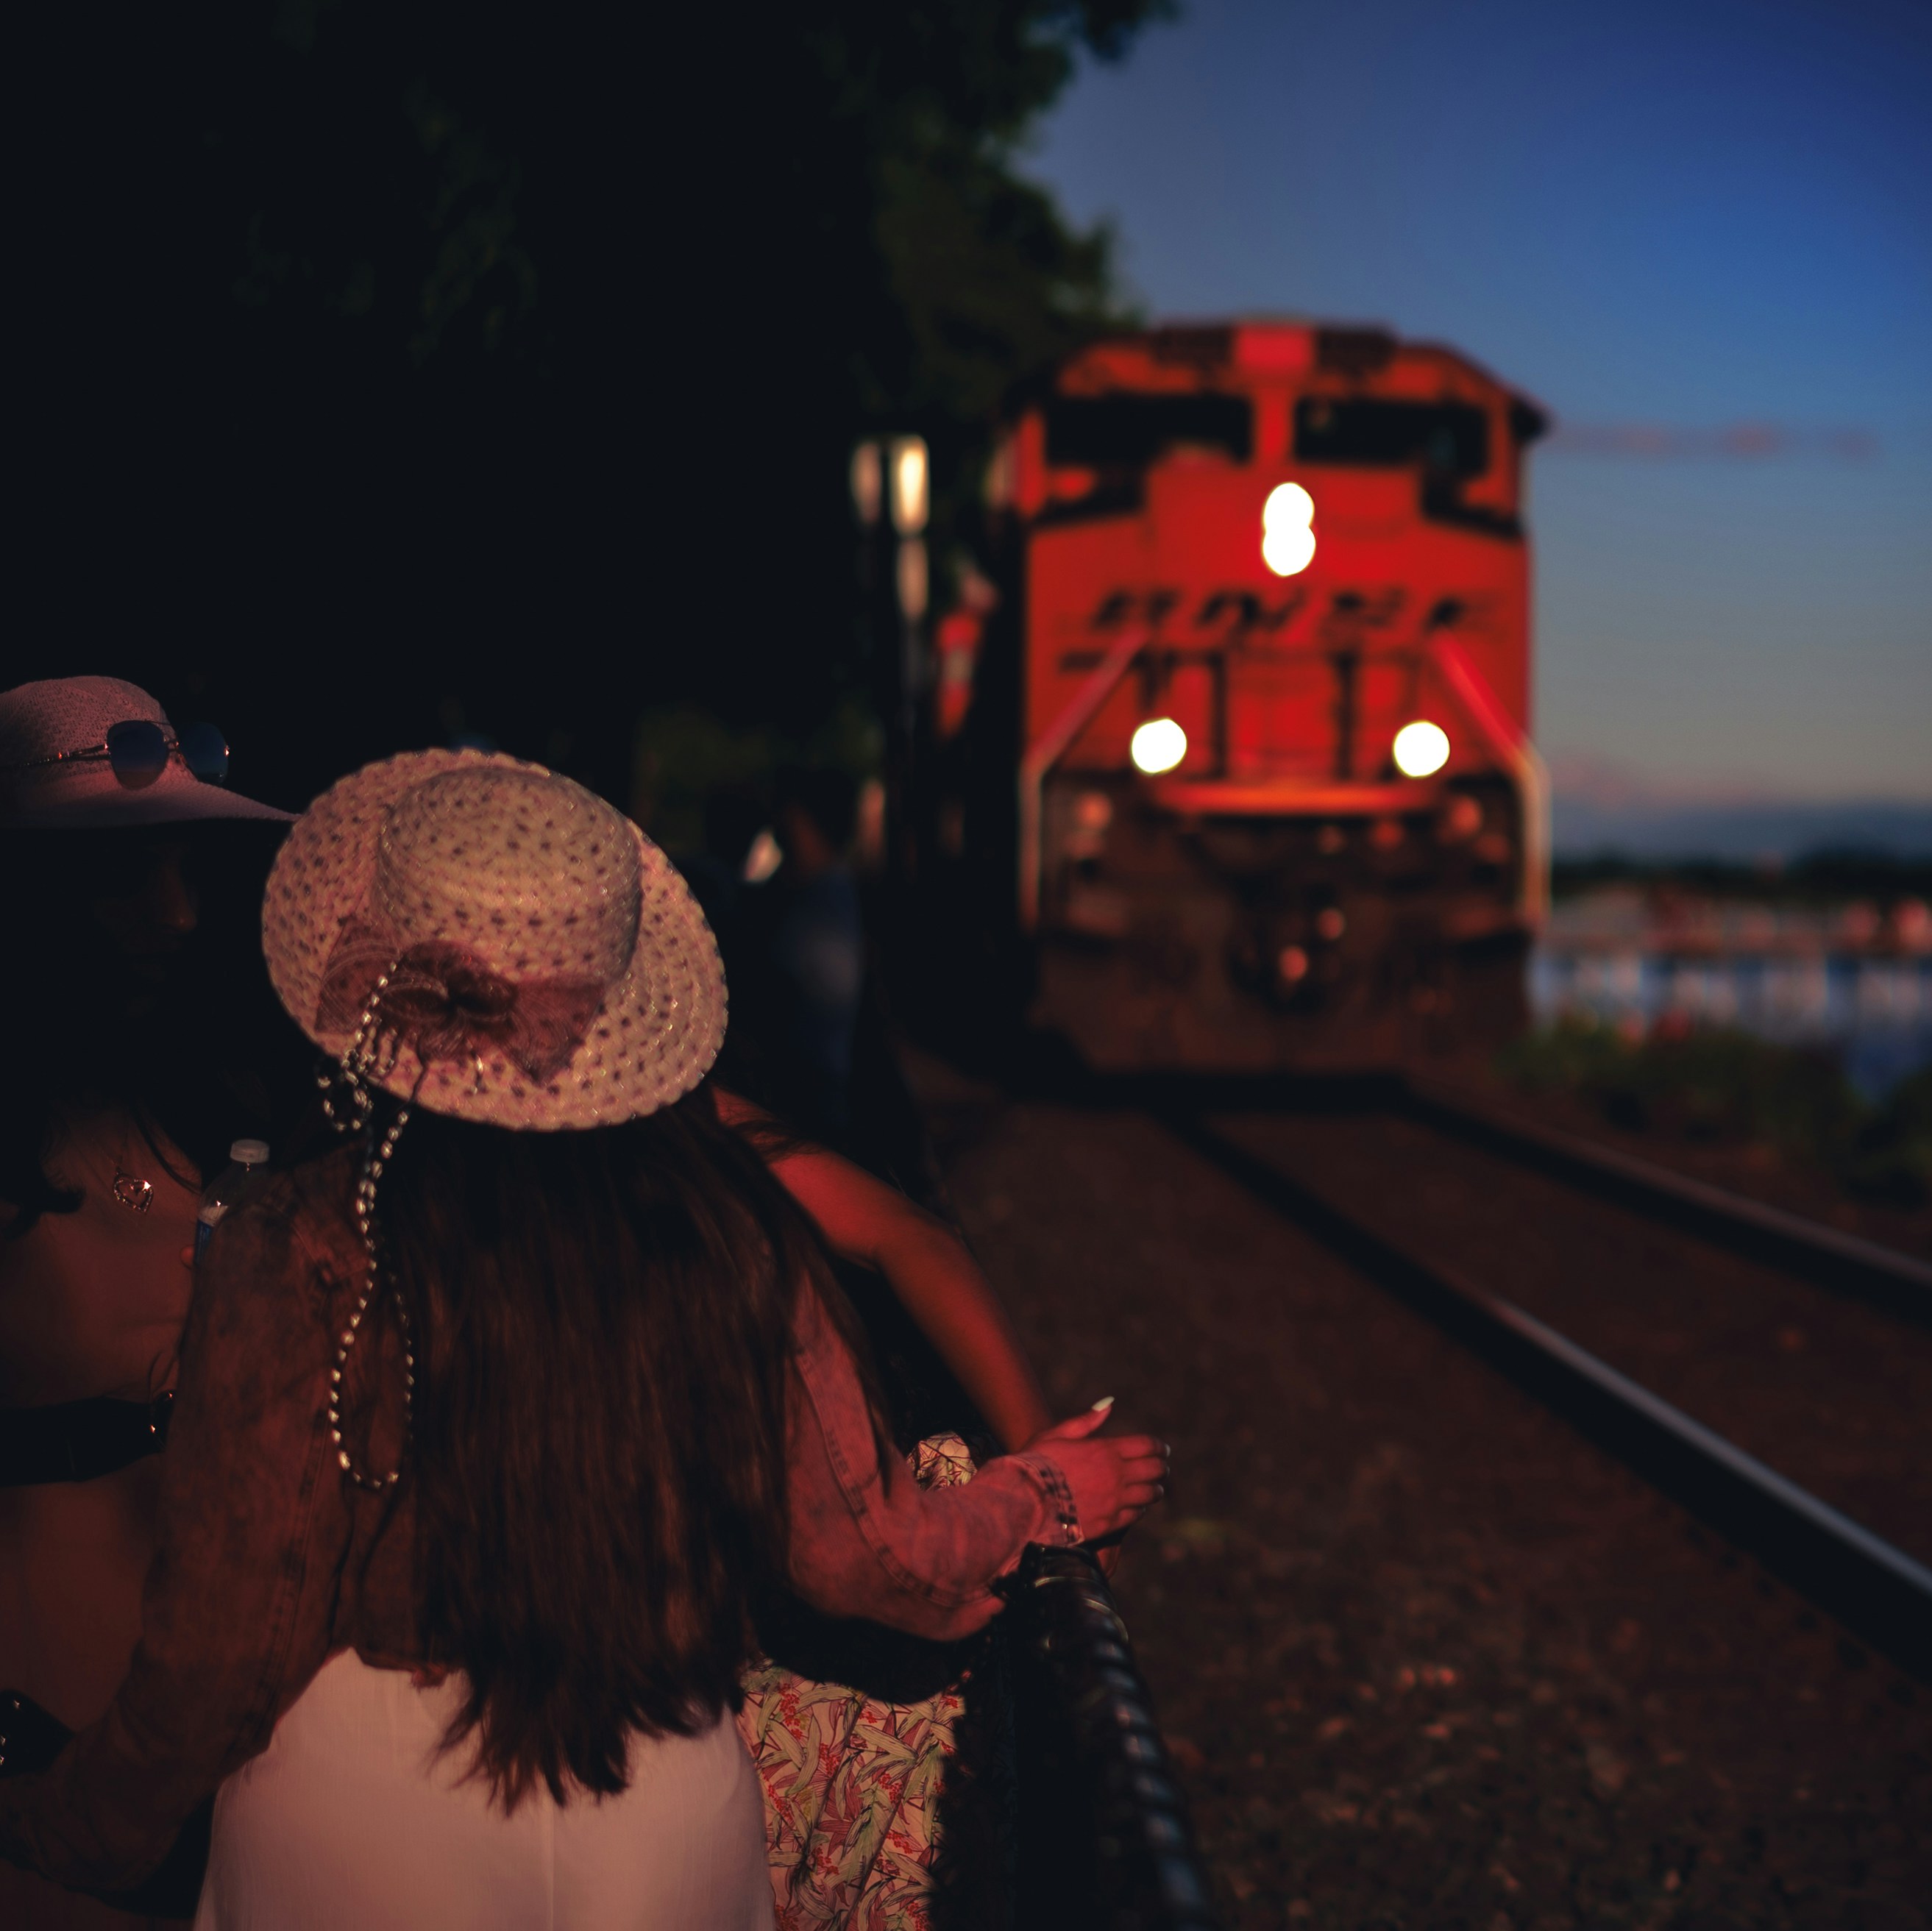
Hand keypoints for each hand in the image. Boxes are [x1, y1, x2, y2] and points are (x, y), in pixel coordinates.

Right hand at [1026, 1402, 1167, 1544]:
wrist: (1022, 1502)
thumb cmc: (1035, 1463)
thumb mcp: (1057, 1434)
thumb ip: (1086, 1421)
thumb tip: (1108, 1404)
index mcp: (1105, 1450)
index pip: (1146, 1446)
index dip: (1158, 1447)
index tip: (1163, 1450)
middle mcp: (1115, 1475)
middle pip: (1154, 1470)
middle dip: (1161, 1467)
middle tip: (1162, 1468)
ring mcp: (1114, 1501)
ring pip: (1149, 1494)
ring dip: (1155, 1490)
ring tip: (1155, 1489)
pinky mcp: (1109, 1524)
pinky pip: (1135, 1515)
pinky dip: (1140, 1509)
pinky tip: (1137, 1507)